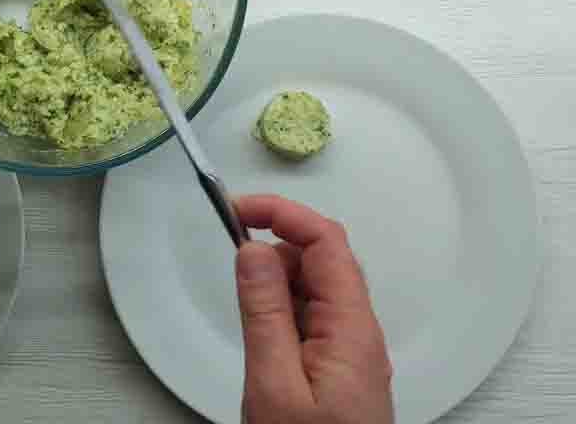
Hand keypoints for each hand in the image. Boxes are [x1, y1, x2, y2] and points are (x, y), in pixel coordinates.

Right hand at [234, 195, 392, 423]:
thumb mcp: (273, 384)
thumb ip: (264, 313)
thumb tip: (252, 253)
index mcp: (351, 329)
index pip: (326, 241)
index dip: (283, 213)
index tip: (240, 208)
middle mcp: (358, 332)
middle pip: (322, 259)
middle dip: (276, 244)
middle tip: (233, 250)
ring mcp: (350, 349)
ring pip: (315, 286)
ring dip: (277, 278)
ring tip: (246, 305)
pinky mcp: (337, 366)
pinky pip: (312, 316)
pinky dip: (282, 306)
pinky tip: (262, 328)